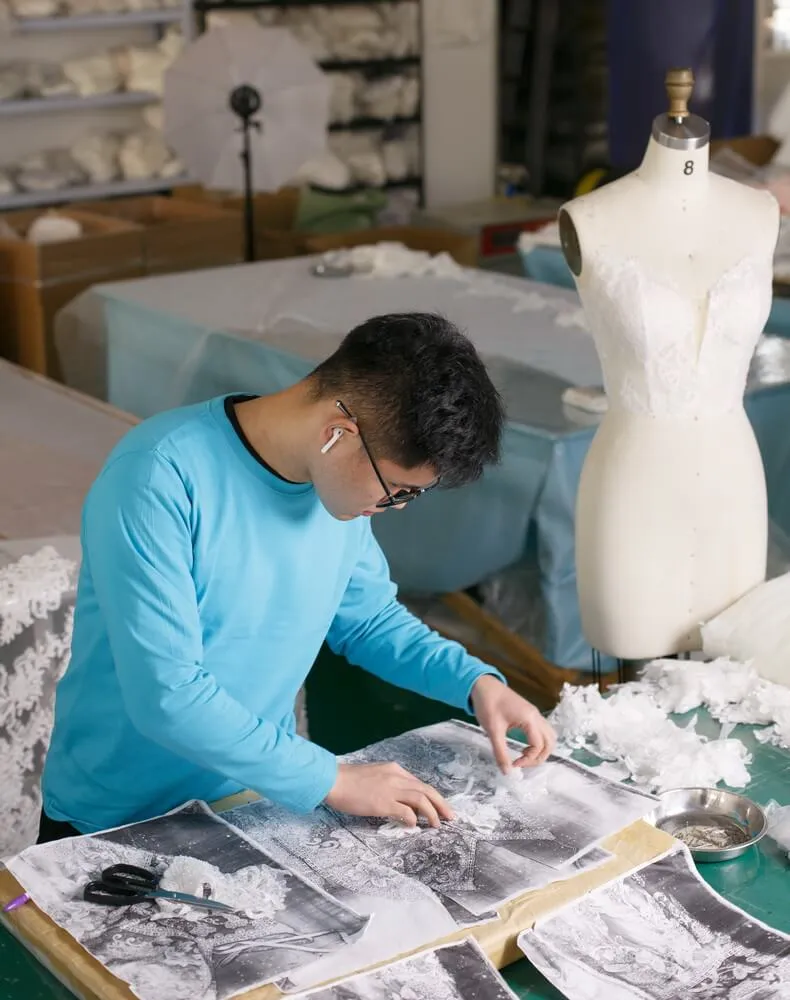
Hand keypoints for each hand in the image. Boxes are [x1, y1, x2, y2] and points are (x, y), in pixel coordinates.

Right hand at [324, 762, 454, 827]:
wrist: (333, 780)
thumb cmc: (349, 780)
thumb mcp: (374, 776)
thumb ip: (389, 784)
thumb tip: (400, 801)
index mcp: (394, 770)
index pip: (420, 783)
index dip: (433, 796)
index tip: (440, 807)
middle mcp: (396, 777)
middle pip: (427, 789)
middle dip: (441, 804)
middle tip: (451, 817)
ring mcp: (391, 789)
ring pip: (421, 799)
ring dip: (432, 813)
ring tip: (437, 825)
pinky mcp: (383, 802)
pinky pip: (406, 811)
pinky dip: (414, 819)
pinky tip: (415, 826)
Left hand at [471, 674, 555, 771]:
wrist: (483, 684)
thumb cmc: (488, 705)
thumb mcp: (493, 730)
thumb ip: (500, 752)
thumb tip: (507, 772)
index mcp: (529, 719)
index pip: (538, 746)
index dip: (528, 759)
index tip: (513, 764)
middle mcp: (536, 716)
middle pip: (550, 742)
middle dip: (539, 757)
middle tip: (523, 764)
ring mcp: (535, 714)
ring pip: (549, 736)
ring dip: (541, 750)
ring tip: (525, 756)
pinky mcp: (530, 714)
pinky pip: (542, 731)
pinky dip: (539, 742)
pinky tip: (524, 747)